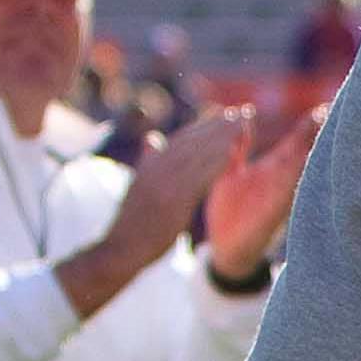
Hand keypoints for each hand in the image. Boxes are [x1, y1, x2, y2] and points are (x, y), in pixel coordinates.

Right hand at [104, 105, 251, 261]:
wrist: (119, 249)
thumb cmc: (131, 222)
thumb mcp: (137, 186)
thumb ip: (148, 161)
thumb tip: (152, 138)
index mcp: (149, 165)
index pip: (181, 139)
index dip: (204, 125)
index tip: (223, 113)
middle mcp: (155, 170)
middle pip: (192, 141)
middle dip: (217, 125)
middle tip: (240, 111)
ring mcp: (163, 185)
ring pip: (197, 154)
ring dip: (221, 137)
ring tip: (242, 123)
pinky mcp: (171, 201)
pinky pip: (198, 177)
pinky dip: (215, 162)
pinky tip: (232, 151)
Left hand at [200, 104, 323, 280]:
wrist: (224, 249)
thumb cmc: (231, 212)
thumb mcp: (231, 173)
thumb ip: (237, 147)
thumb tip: (242, 115)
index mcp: (275, 167)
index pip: (300, 138)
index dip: (315, 120)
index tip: (331, 102)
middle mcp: (284, 179)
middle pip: (310, 150)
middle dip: (325, 132)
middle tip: (345, 110)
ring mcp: (281, 195)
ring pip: (305, 168)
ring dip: (317, 152)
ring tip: (333, 133)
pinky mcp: (272, 212)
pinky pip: (290, 194)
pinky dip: (299, 179)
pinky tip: (307, 163)